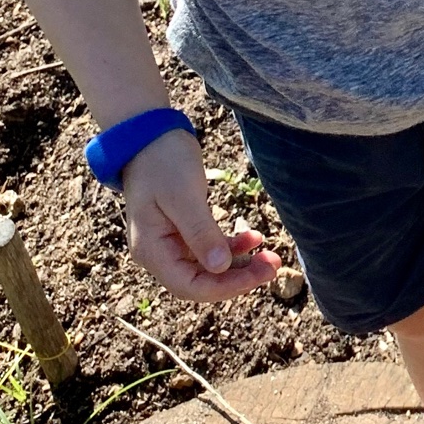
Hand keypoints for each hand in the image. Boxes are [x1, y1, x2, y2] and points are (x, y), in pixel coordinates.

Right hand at [119, 127, 281, 301]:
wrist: (148, 135)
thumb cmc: (162, 161)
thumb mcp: (183, 195)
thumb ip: (200, 232)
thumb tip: (221, 268)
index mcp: (153, 251)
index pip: (191, 286)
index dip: (226, 288)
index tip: (260, 275)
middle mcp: (159, 254)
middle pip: (201, 282)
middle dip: (238, 279)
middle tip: (274, 265)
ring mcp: (171, 244)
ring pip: (209, 268)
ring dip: (240, 266)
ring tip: (271, 256)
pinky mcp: (183, 231)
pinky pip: (210, 249)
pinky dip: (232, 247)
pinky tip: (254, 237)